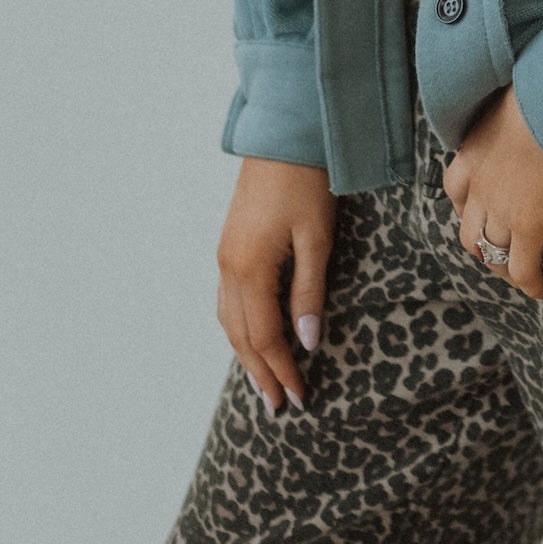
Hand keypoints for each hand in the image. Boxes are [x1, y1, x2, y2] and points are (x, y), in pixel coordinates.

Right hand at [217, 157, 335, 414]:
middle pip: (240, 336)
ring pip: (229, 321)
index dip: (282, 370)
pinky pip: (228, 301)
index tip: (301, 398)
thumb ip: (309, 291)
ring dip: (246, 356)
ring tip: (266, 383)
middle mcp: (228, 267)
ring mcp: (224, 256)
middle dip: (261, 373)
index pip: (264, 337)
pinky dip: (240, 329)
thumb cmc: (306, 183)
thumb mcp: (317, 239)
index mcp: (249, 268)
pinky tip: (253, 339)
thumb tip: (307, 341)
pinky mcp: (229, 246)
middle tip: (281, 407)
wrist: (283, 137)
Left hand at [443, 87, 542, 301]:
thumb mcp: (516, 99)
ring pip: (491, 253)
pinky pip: (523, 267)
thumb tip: (536, 106)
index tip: (480, 213)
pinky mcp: (529, 225)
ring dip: (503, 269)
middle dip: (481, 245)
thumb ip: (517, 113)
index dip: (466, 207)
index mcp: (472, 151)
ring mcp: (500, 208)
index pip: (455, 188)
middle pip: (468, 229)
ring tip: (521, 276)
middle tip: (500, 252)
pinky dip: (532, 284)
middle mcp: (478, 185)